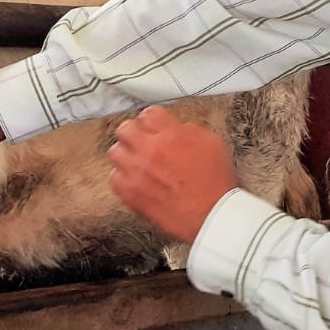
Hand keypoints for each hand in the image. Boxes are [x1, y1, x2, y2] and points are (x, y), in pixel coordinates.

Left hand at [107, 106, 237, 242]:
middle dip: (135, 133)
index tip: (154, 126)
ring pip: (115, 152)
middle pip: (125, 128)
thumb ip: (187, 130)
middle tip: (142, 141)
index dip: (152, 120)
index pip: (148, 113)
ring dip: (126, 155)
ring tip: (138, 162)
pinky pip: (114, 178)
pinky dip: (123, 178)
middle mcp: (151, 151)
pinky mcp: (131, 193)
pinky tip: (136, 180)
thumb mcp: (211, 143)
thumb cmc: (214, 184)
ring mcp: (138, 172)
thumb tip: (174, 128)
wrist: (212, 216)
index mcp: (171, 135)